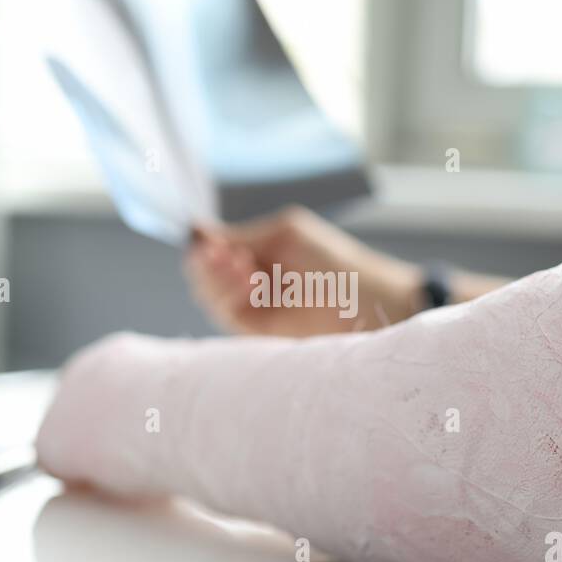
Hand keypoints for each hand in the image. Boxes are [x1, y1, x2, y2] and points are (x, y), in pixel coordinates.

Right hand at [183, 206, 423, 336]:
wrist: (365, 298)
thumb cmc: (333, 261)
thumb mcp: (284, 234)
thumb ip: (240, 235)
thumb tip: (196, 230)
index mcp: (254, 256)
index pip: (209, 252)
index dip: (204, 246)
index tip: (211, 239)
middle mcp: (248, 283)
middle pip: (202, 276)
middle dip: (208, 263)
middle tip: (228, 254)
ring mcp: (252, 308)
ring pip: (209, 296)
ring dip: (218, 278)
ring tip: (244, 266)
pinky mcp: (257, 331)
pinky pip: (226, 315)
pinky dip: (230, 296)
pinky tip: (251, 280)